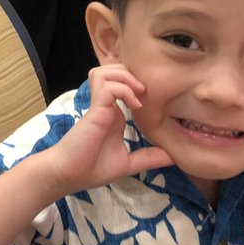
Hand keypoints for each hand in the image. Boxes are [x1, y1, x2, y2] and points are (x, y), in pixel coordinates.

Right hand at [38, 64, 171, 196]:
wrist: (69, 175)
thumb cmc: (93, 168)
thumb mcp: (128, 163)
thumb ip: (148, 158)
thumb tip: (173, 158)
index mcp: (114, 113)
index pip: (122, 82)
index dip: (137, 83)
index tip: (153, 98)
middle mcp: (106, 105)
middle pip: (113, 69)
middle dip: (132, 73)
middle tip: (146, 91)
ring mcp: (99, 105)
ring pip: (106, 71)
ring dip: (125, 76)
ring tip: (138, 93)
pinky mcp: (95, 109)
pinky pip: (107, 87)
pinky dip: (122, 89)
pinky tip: (134, 105)